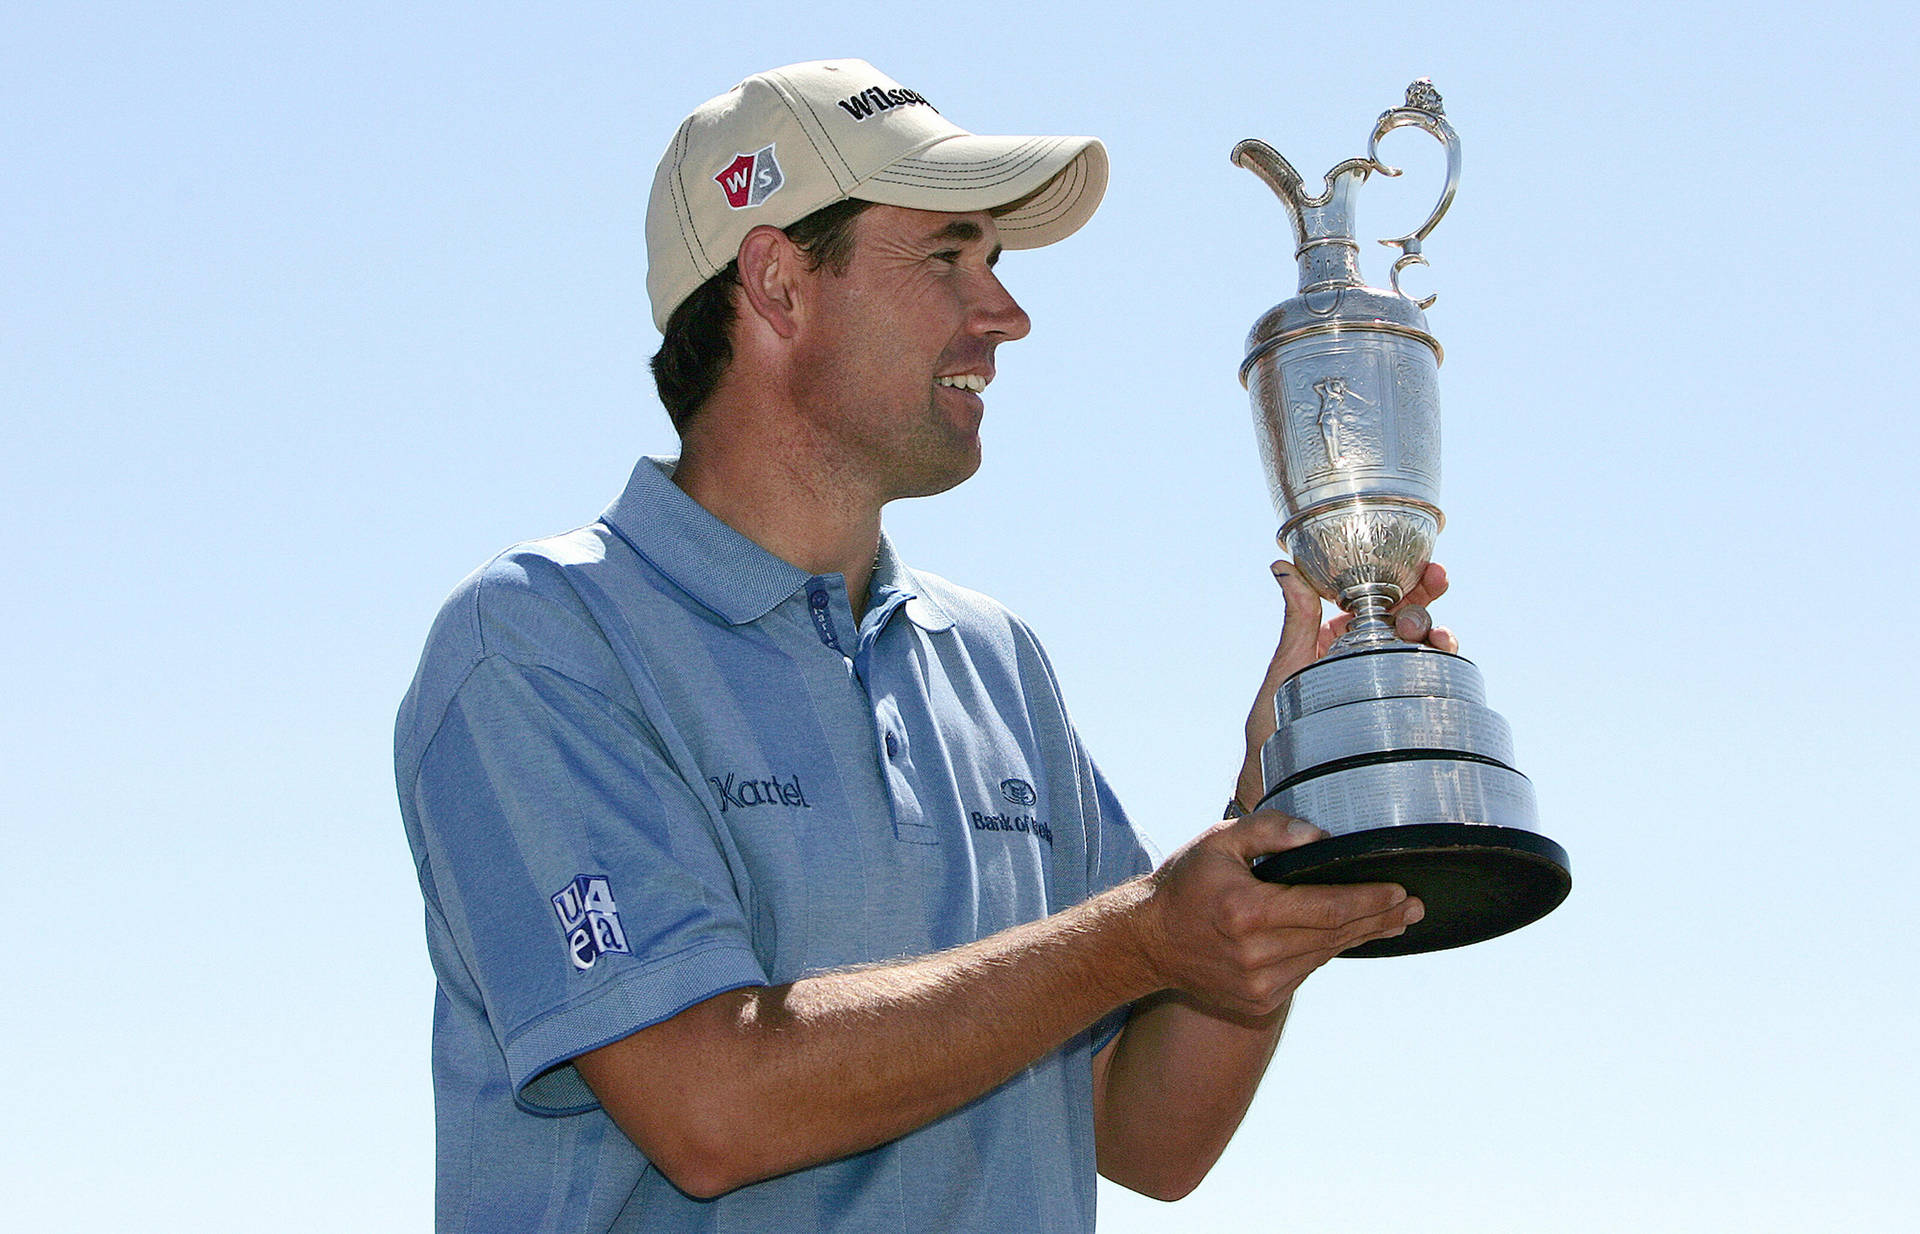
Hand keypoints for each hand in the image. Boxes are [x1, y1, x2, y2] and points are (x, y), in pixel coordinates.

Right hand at [1137, 812, 1422, 1016]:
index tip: (1402, 891)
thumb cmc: (1185, 883)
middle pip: (1334, 934)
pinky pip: (1306, 971)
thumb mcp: (1218, 840)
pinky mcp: (1258, 1002)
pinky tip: (1346, 935)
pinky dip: (1327, 951)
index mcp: (1247, 911)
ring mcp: (1258, 985)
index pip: (1325, 906)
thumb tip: (1320, 837)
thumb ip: (1269, 830)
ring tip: (1393, 919)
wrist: (1148, 942)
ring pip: (1324, 955)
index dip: (1368, 900)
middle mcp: (1255, 954)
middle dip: (1379, 918)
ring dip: (1360, 936)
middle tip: (1415, 906)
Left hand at [1233, 560, 1455, 812]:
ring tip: (1433, 639)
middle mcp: (1367, 658)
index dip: (1406, 580)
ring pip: (1424, 650)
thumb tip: (1283, 565)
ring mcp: (1387, 686)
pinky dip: (1444, 672)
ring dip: (1436, 637)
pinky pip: (1433, 687)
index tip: (1427, 568)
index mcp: (1338, 639)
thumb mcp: (1285, 670)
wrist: (1281, 791)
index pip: (1377, 600)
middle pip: (1408, 619)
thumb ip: (1296, 622)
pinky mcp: (1403, 716)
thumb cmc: (1275, 733)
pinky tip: (1444, 666)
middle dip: (1424, 606)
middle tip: (1422, 611)